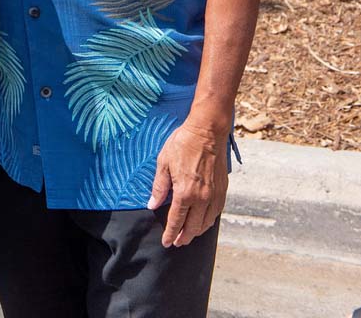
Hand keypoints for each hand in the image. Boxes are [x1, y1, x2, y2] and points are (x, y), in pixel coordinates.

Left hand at [147, 121, 227, 248]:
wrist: (207, 131)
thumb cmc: (183, 143)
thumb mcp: (164, 162)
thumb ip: (159, 187)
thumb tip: (152, 204)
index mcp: (185, 193)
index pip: (176, 221)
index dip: (170, 234)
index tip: (166, 242)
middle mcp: (201, 198)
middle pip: (193, 227)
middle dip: (184, 237)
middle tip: (177, 242)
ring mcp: (214, 195)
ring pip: (207, 223)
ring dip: (197, 231)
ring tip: (189, 234)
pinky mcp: (223, 190)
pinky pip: (216, 212)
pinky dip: (209, 221)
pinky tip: (204, 220)